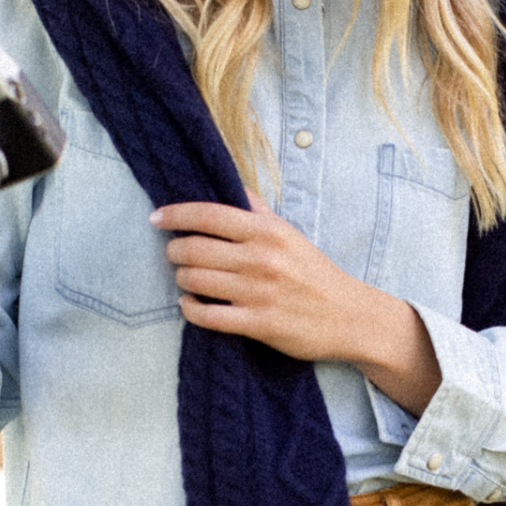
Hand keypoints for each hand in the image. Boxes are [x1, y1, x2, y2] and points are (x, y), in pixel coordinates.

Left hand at [151, 189, 441, 415]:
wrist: (349, 317)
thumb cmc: (313, 273)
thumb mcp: (289, 233)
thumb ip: (257, 209)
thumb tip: (228, 181)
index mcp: (267, 231)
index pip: (208, 214)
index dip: (175, 214)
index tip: (156, 218)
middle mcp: (261, 258)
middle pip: (193, 249)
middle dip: (174, 251)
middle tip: (174, 255)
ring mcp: (259, 293)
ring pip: (194, 281)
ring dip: (182, 280)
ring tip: (186, 279)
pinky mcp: (259, 324)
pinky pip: (206, 317)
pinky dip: (189, 309)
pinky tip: (190, 305)